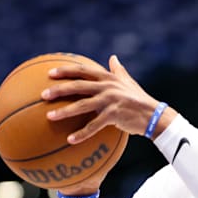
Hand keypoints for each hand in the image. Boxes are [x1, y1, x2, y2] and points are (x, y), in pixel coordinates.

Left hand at [42, 55, 167, 143]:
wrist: (154, 115)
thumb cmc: (140, 99)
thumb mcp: (129, 82)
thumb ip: (118, 70)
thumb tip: (113, 57)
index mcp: (108, 78)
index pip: (83, 71)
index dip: (66, 70)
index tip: (50, 73)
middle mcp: (107, 87)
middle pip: (78, 86)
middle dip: (59, 89)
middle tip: (43, 94)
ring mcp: (110, 101)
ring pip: (82, 105)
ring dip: (64, 111)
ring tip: (49, 116)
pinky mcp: (114, 115)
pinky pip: (94, 125)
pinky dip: (82, 133)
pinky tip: (70, 140)